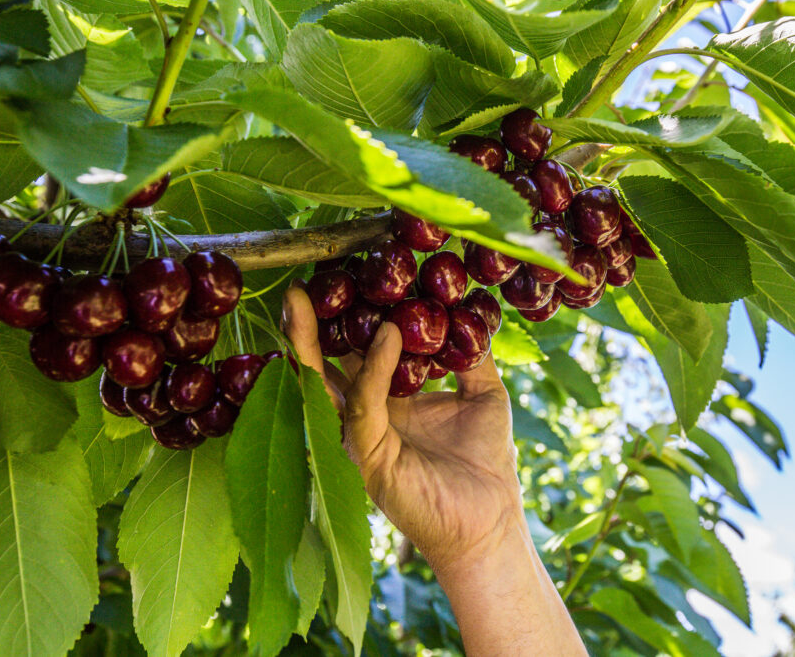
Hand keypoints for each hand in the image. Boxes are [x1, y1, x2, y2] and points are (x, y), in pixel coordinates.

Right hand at [281, 285, 521, 572]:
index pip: (355, 351)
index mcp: (386, 400)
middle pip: (325, 363)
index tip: (346, 273)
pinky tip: (387, 335)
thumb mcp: (484, 394)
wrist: (491, 521)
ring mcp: (360, 437)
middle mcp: (364, 416)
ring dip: (313, 340)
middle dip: (310, 324)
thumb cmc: (486, 463)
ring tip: (306, 297)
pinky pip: (364, 406)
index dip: (348, 315)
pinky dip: (374, 369)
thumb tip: (471, 311)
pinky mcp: (369, 457)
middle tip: (303, 281)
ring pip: (323, 384)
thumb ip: (471, 354)